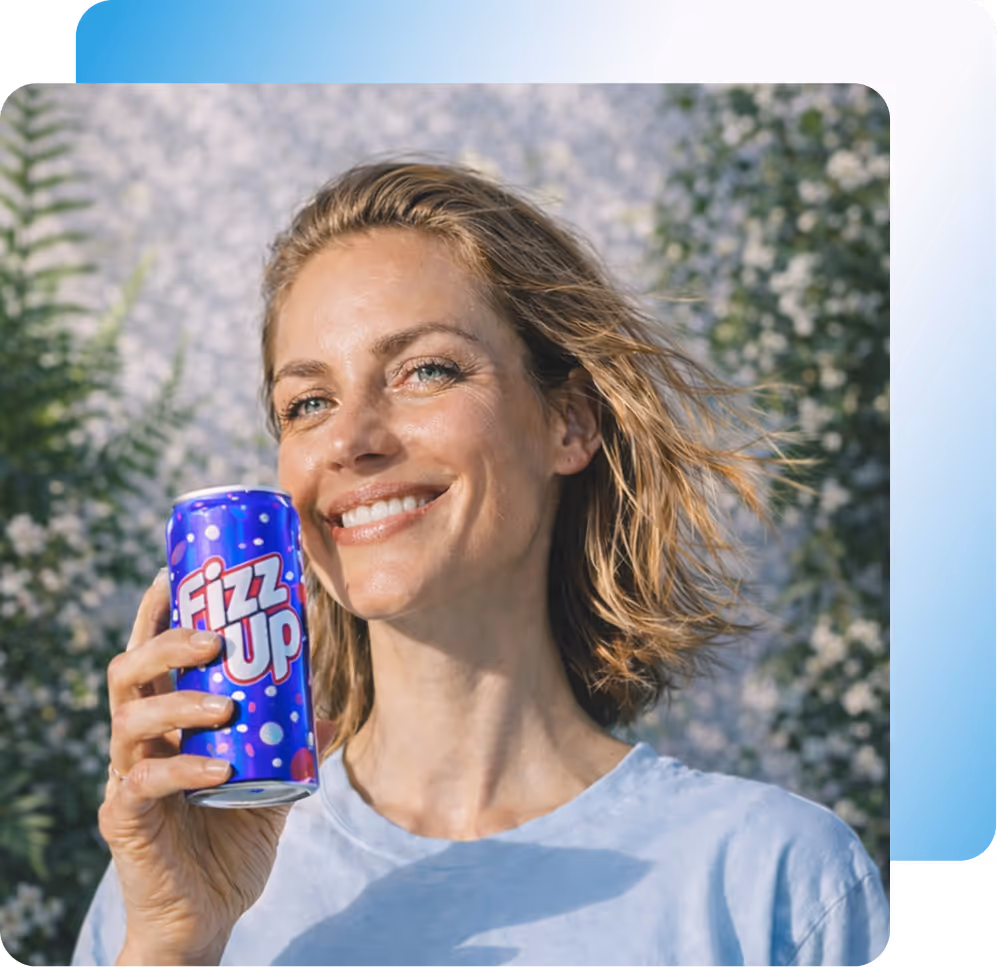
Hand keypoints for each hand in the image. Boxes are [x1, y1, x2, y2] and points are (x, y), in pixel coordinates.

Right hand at [99, 571, 291, 966]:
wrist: (209, 910)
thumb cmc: (232, 835)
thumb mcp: (273, 777)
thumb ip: (295, 742)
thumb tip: (334, 707)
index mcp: (167, 720)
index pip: (151, 652)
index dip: (157, 610)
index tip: (177, 571)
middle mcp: (140, 741)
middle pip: (129, 671)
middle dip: (167, 643)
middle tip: (214, 637)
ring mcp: (127, 777)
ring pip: (130, 720)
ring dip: (180, 703)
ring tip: (226, 705)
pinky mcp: (126, 819)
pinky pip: (146, 784)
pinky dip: (186, 770)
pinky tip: (221, 769)